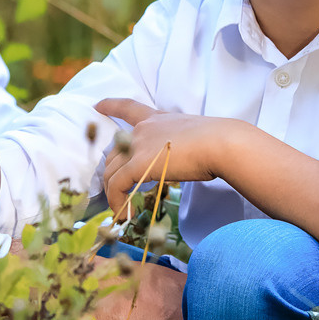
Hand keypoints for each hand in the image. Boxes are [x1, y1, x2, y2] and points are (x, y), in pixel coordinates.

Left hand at [97, 98, 243, 221]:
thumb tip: (186, 158)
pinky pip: (117, 185)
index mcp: (157, 118)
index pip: (128, 107)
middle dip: (111, 173)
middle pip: (114, 151)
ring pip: (111, 171)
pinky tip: (124, 214)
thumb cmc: (218, 141)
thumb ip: (180, 144)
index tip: (97, 105)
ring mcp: (138, 145)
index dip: (110, 105)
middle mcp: (143, 129)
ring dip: (112, 193)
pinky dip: (117, 201)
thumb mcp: (194, 136)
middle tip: (117, 192)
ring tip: (120, 211)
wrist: (221, 143)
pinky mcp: (138, 164)